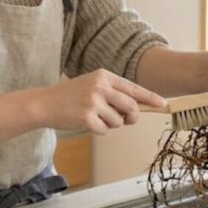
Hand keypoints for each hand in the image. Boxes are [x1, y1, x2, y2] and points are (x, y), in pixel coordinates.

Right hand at [35, 69, 165, 134]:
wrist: (44, 103)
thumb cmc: (71, 96)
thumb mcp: (92, 85)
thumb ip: (114, 93)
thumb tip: (137, 108)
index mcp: (104, 76)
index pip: (133, 88)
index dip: (150, 98)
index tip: (163, 104)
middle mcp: (100, 86)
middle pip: (131, 107)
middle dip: (132, 118)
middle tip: (126, 121)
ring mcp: (93, 101)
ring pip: (118, 121)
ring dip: (111, 125)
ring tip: (95, 118)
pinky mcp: (86, 117)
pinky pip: (104, 130)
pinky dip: (98, 130)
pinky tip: (86, 122)